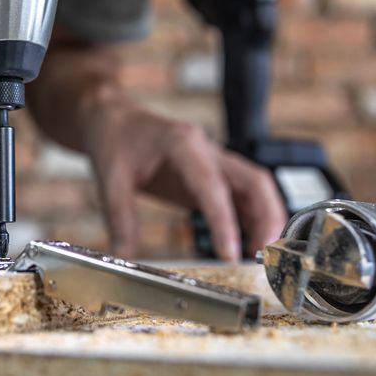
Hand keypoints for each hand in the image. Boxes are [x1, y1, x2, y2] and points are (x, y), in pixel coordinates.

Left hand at [80, 99, 286, 261]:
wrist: (115, 119)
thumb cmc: (115, 140)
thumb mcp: (109, 179)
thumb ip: (120, 217)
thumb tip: (125, 254)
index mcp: (182, 144)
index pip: (212, 185)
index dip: (224, 221)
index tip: (229, 254)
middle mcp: (207, 150)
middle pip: (254, 181)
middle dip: (266, 218)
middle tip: (264, 256)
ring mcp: (214, 160)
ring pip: (256, 188)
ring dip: (265, 220)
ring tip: (260, 256)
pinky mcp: (213, 174)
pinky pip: (243, 195)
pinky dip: (253, 219)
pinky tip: (250, 244)